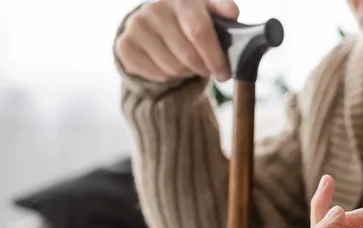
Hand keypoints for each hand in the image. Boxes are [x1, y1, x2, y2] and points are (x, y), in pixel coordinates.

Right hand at [115, 0, 239, 82]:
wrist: (156, 26)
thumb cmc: (190, 22)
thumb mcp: (210, 14)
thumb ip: (222, 10)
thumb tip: (232, 11)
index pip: (199, 31)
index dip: (215, 58)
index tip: (224, 74)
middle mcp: (156, 9)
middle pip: (187, 55)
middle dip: (202, 69)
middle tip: (206, 69)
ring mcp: (137, 25)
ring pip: (172, 68)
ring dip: (185, 73)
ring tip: (186, 63)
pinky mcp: (125, 44)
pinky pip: (155, 74)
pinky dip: (167, 77)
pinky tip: (168, 65)